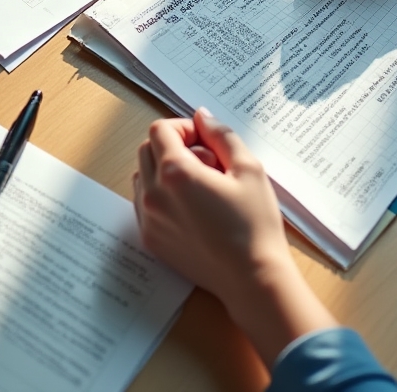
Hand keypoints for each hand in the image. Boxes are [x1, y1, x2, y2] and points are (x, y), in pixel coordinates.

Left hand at [133, 110, 333, 367]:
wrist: (252, 279)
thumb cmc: (255, 223)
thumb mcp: (248, 168)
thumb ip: (221, 135)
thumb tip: (201, 116)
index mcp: (176, 173)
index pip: (159, 130)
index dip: (182, 127)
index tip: (204, 141)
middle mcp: (154, 194)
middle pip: (146, 150)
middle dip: (173, 147)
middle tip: (206, 163)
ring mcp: (148, 218)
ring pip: (141, 176)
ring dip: (163, 171)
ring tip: (199, 186)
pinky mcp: (151, 239)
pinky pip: (143, 203)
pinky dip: (160, 195)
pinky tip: (190, 207)